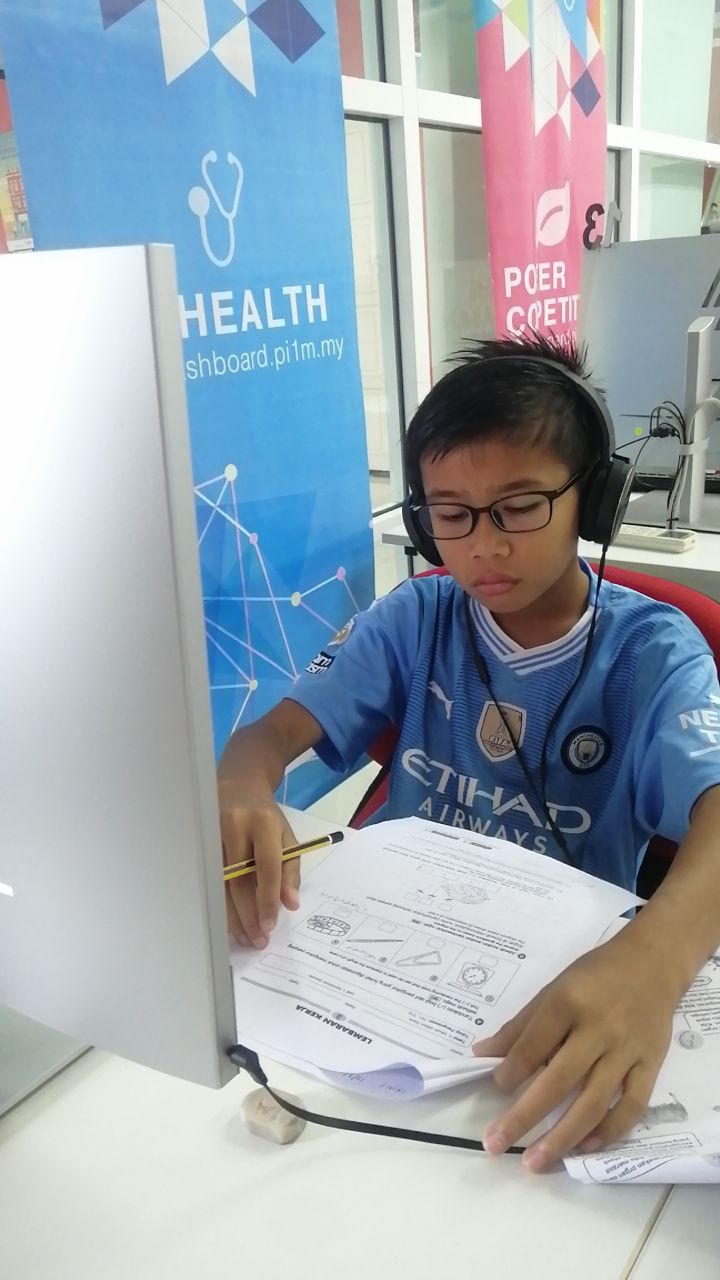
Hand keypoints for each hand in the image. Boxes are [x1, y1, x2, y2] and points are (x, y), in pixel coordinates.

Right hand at [219, 786, 300, 948]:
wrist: (238, 784)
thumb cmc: (265, 816)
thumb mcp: (286, 836)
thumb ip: (290, 870)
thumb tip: (290, 904)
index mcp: (263, 823)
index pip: (266, 867)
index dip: (267, 899)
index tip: (269, 925)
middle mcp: (234, 826)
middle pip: (239, 880)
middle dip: (248, 915)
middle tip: (257, 940)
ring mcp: (211, 833)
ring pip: (220, 884)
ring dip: (231, 916)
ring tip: (243, 939)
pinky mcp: (199, 840)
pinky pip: (209, 879)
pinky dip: (219, 903)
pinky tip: (226, 921)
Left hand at [472, 934, 676, 1171]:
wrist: (652, 962)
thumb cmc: (595, 975)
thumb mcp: (552, 989)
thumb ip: (520, 1026)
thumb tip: (482, 1054)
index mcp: (567, 1003)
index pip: (532, 1046)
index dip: (510, 1073)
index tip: (495, 1089)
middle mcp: (597, 1029)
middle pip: (558, 1081)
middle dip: (524, 1116)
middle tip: (495, 1143)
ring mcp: (626, 1051)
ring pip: (593, 1102)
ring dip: (562, 1137)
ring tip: (534, 1162)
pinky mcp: (650, 1065)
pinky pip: (631, 1106)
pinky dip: (608, 1131)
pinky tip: (584, 1148)